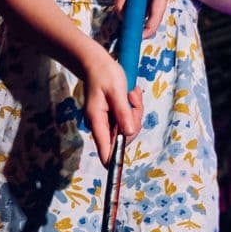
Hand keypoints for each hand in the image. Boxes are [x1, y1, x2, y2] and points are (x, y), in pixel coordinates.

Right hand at [81, 45, 141, 165]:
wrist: (95, 63)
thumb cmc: (104, 74)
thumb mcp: (117, 91)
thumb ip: (123, 112)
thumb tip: (128, 133)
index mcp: (97, 120)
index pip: (104, 148)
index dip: (112, 159)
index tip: (117, 168)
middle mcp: (100, 125)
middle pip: (122, 138)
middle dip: (134, 120)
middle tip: (133, 99)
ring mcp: (106, 122)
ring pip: (127, 128)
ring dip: (135, 112)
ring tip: (131, 93)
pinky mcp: (111, 117)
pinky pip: (127, 120)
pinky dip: (132, 109)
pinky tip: (130, 95)